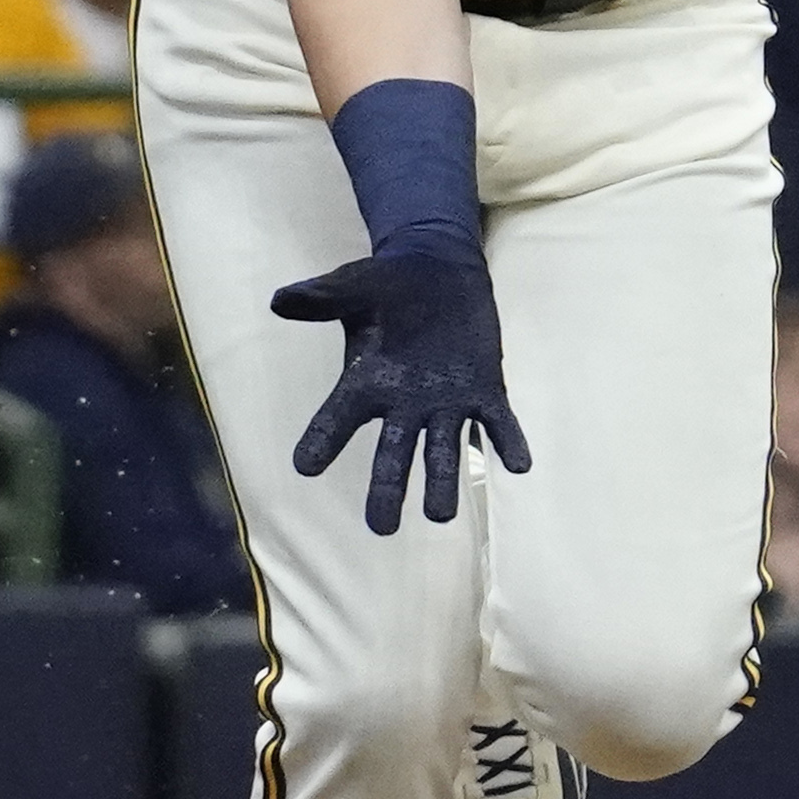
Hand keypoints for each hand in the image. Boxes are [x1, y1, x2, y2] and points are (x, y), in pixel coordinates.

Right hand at [274, 247, 529, 533]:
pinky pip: (498, 423)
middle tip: (381, 527)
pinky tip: (518, 464)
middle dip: (387, 490)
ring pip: (443, 452)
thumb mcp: (354, 286)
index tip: (305, 466)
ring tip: (439, 514)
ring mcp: (447, 404)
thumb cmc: (387, 284)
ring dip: (441, 482)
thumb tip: (279, 301)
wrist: (438, 271)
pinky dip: (508, 443)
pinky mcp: (485, 391)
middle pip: (392, 456)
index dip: (322, 441)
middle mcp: (403, 405)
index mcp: (366, 384)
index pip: (337, 419)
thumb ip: (321, 297)